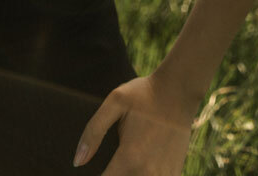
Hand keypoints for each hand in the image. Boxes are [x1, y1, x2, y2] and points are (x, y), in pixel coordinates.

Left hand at [73, 72, 197, 174]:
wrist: (179, 89)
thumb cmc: (145, 94)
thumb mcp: (115, 101)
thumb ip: (93, 131)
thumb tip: (78, 162)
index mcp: (129, 157)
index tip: (92, 170)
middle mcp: (146, 172)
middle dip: (113, 175)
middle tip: (112, 161)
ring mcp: (162, 175)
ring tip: (126, 160)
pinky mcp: (173, 173)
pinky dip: (145, 175)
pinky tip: (139, 165)